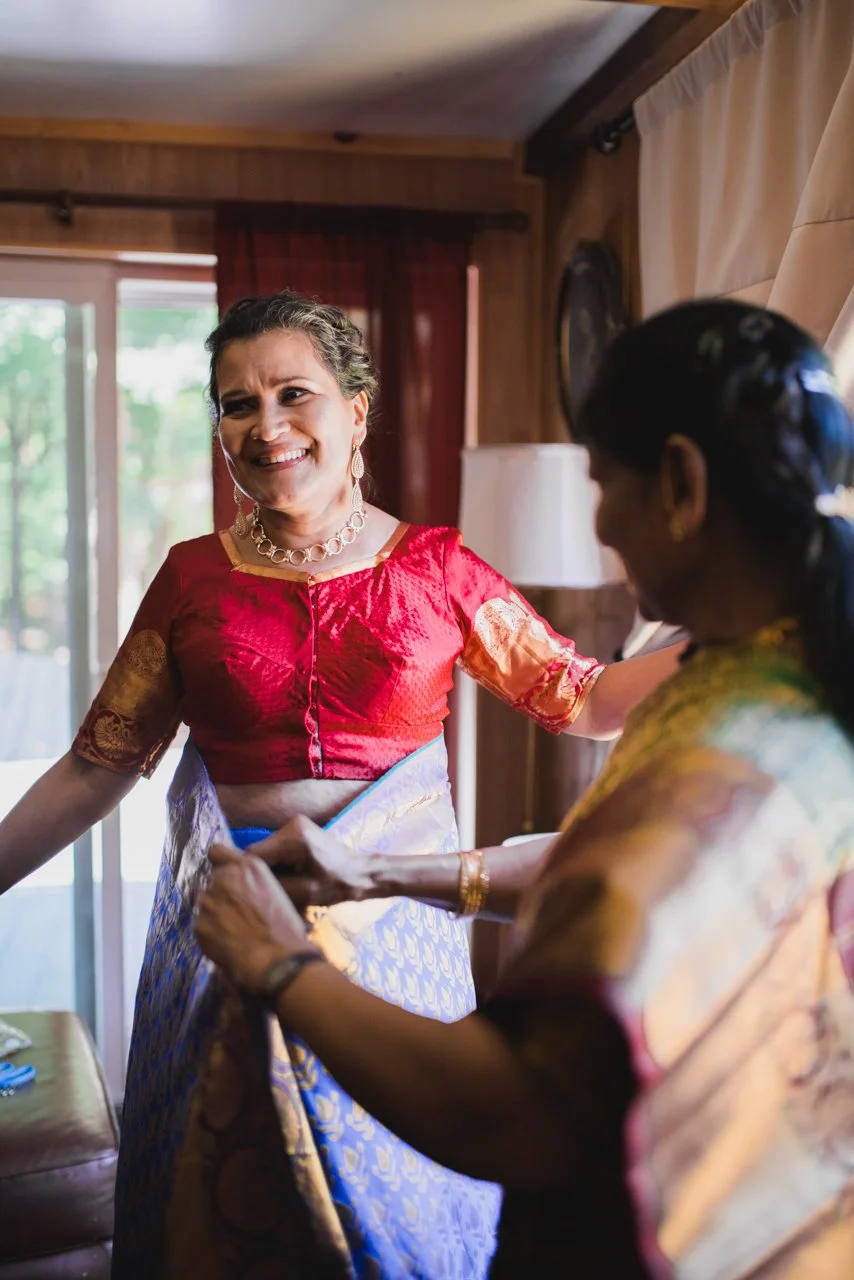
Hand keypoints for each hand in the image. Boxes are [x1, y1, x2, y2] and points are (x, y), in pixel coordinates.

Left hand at [195, 844, 309, 992]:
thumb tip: (247, 889)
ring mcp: (208, 901)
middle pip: (213, 882)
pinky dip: (211, 934)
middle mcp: (224, 878)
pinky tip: (228, 944)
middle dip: (221, 894)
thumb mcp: (278, 893)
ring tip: (233, 932)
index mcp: (248, 866)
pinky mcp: (199, 924)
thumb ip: (255, 883)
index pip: (217, 851)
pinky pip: (202, 926)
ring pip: (206, 904)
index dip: (220, 864)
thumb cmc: (285, 929)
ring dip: (215, 913)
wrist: (275, 960)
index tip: (225, 875)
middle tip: (237, 913)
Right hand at [247, 815, 378, 908]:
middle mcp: (291, 824)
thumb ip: (272, 884)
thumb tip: (248, 882)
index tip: (258, 889)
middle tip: (277, 888)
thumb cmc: (335, 885)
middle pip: (260, 851)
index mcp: (293, 837)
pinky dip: (281, 862)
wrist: (359, 873)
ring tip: (288, 882)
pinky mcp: (298, 829)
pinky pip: (278, 848)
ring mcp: (294, 824)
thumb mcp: (302, 892)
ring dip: (274, 868)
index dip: (252, 874)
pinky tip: (293, 874)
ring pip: (268, 850)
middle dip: (265, 871)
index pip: (253, 854)